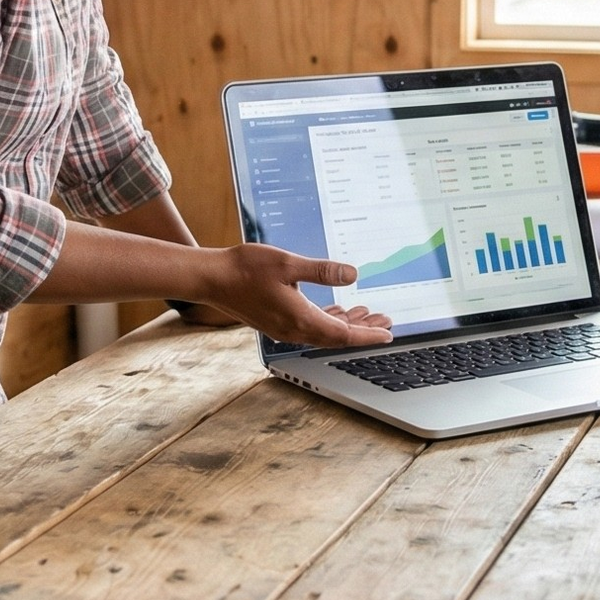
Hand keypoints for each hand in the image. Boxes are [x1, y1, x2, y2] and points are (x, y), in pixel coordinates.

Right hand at [195, 244, 392, 347]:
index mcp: (300, 319)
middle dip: (362, 329)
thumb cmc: (246, 269)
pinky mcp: (276, 321)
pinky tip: (335, 309)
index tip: (388, 334)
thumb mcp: (290, 263)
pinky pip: (309, 326)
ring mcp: (283, 327)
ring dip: (346, 324)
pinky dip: (327, 319)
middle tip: (385, 321)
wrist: (212, 278)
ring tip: (366, 313)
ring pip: (323, 331)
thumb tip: (353, 275)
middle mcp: (293, 329)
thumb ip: (323, 271)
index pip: (343, 333)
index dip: (368, 334)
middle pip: (336, 336)